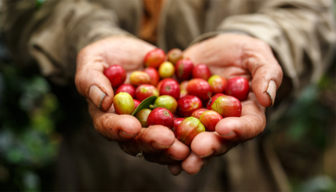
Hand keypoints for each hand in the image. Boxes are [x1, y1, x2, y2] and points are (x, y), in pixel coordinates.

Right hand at [75, 36, 189, 166]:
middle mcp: (130, 126)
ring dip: (175, 145)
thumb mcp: (92, 60)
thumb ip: (91, 80)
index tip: (132, 127)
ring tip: (188, 146)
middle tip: (167, 141)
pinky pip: (183, 124)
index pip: (109, 126)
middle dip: (153, 141)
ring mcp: (153, 123)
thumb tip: (103, 101)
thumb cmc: (105, 55)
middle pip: (139, 140)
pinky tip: (206, 130)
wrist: (131, 51)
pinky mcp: (173, 115)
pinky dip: (194, 128)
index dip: (119, 129)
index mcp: (107, 116)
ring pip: (163, 140)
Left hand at [171, 33, 282, 174]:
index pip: (248, 126)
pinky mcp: (177, 112)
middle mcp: (222, 123)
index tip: (225, 129)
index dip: (238, 129)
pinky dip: (159, 131)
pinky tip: (149, 139)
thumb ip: (266, 74)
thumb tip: (267, 98)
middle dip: (208, 147)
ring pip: (192, 139)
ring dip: (183, 150)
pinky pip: (168, 123)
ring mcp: (198, 120)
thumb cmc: (242, 52)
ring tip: (175, 158)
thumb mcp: (257, 55)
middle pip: (218, 140)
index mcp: (246, 113)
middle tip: (197, 151)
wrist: (214, 48)